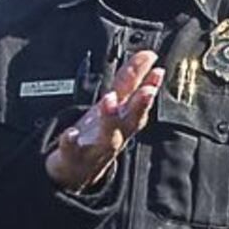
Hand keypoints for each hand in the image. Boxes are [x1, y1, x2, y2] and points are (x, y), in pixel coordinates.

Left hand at [45, 50, 166, 192]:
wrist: (77, 171)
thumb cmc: (99, 135)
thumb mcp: (116, 106)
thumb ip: (131, 80)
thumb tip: (149, 57)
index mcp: (123, 118)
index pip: (140, 98)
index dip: (150, 84)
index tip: (158, 70)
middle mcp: (115, 133)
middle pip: (132, 120)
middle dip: (141, 105)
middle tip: (148, 90)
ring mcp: (96, 147)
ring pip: (108, 137)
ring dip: (110, 119)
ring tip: (109, 101)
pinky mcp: (74, 157)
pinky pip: (72, 150)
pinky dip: (72, 142)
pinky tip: (71, 133)